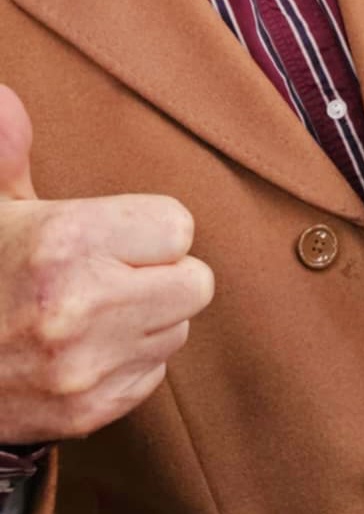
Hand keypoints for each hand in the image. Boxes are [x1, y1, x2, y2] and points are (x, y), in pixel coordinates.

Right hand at [0, 85, 214, 442]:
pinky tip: (78, 351)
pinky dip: (126, 365)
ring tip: (86, 313)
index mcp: (65, 242)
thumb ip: (3, 153)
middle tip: (107, 274)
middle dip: (159, 275)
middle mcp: (82, 307)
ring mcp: (84, 369)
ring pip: (176, 330)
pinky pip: (152, 376)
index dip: (146, 230)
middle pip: (195, 282)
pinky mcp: (87, 414)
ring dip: (145, 320)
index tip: (107, 236)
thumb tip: (5, 98)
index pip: (179, 227)